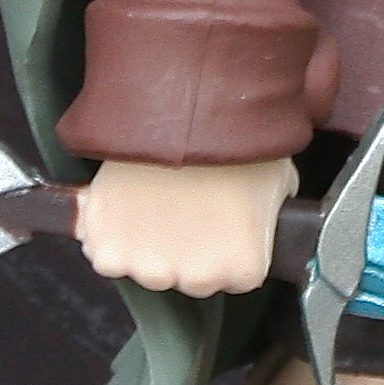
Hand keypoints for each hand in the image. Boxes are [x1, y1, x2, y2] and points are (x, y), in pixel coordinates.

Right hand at [75, 156, 296, 295]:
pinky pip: (105, 256)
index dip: (225, 246)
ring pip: (146, 269)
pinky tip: (121, 207)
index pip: (234, 276)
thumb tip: (264, 213)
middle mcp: (198, 277)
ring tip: (152, 202)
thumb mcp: (278, 179)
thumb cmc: (232, 138)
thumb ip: (268, 213)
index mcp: (243, 267)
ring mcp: (150, 267)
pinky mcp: (110, 250)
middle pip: (190, 277)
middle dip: (186, 248)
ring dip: (145, 244)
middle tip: (184, 208)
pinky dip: (107, 236)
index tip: (219, 223)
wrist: (183, 107)